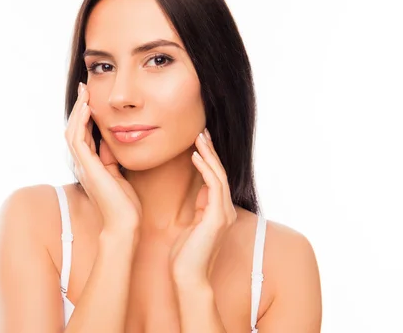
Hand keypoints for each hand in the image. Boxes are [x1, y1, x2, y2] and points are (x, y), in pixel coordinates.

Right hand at [65, 82, 141, 232]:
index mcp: (90, 165)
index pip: (83, 134)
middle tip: (85, 87)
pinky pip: (78, 139)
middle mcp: (82, 164)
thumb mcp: (118, 173)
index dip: (86, 115)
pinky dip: (81, 122)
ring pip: (73, 131)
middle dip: (79, 107)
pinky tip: (87, 108)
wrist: (124, 224)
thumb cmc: (124, 203)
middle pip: (74, 129)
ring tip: (85, 92)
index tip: (91, 97)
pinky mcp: (88, 167)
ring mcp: (83, 166)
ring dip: (78, 110)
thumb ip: (110, 157)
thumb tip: (109, 140)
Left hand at [169, 128, 236, 285]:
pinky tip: (196, 155)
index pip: (216, 179)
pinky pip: (213, 186)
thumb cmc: (185, 256)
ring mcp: (223, 213)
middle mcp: (224, 210)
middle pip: (220, 172)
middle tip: (201, 131)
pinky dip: (205, 168)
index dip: (209, 159)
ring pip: (219, 175)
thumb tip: (200, 192)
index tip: (199, 142)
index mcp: (218, 212)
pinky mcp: (217, 217)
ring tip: (198, 137)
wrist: (188, 278)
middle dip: (211, 151)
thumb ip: (199, 209)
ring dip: (209, 154)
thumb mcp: (191, 226)